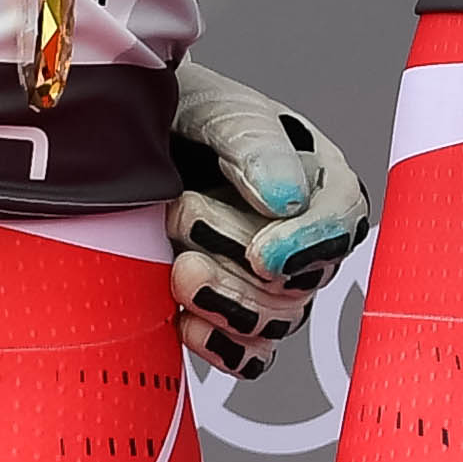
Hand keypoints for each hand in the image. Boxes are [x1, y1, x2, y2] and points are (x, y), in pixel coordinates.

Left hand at [166, 59, 371, 380]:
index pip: (343, 220)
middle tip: (183, 220)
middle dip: (242, 265)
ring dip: (226, 303)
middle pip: (304, 281)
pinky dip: (221, 347)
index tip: (264, 254)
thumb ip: (253, 142)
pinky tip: (186, 324)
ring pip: (277, 321)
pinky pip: (250, 355)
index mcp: (315, 177)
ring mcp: (267, 279)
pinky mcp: (229, 311)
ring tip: (178, 271)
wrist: (118, 136)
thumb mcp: (214, 106)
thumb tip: (286, 199)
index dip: (310, 244)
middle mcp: (301, 234)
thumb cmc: (178, 110)